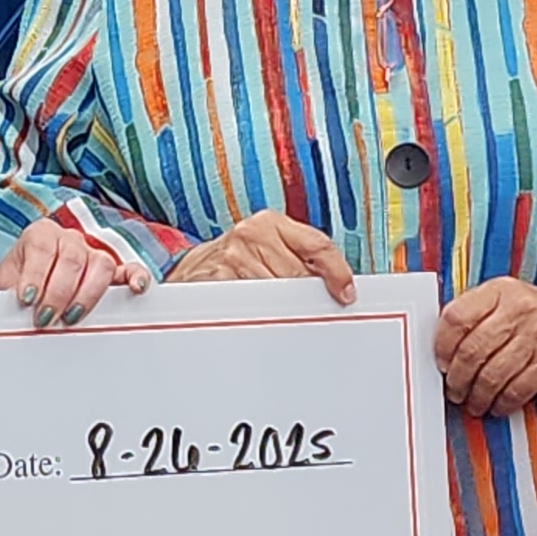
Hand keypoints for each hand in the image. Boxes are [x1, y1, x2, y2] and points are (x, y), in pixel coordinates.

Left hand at [0, 215, 145, 329]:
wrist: (24, 290)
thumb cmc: (17, 285)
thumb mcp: (5, 286)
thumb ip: (9, 293)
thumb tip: (12, 310)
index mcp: (41, 234)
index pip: (42, 247)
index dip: (35, 274)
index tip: (27, 299)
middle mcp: (69, 239)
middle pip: (72, 258)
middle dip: (58, 292)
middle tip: (46, 317)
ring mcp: (92, 253)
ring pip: (100, 264)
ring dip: (87, 294)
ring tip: (71, 317)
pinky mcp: (112, 272)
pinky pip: (130, 269)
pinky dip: (136, 277)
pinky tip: (136, 289)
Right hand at [163, 213, 356, 301]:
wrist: (190, 272)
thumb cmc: (235, 263)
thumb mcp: (268, 249)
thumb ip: (299, 257)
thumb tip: (336, 284)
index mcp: (270, 223)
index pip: (317, 245)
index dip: (337, 272)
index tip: (346, 294)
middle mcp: (252, 233)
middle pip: (301, 275)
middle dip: (305, 295)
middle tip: (302, 307)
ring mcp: (234, 256)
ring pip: (280, 293)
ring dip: (281, 308)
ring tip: (269, 306)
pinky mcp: (220, 278)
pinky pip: (255, 304)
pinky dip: (260, 313)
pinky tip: (253, 310)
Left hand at [434, 279, 536, 417]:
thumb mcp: (511, 299)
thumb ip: (479, 315)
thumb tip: (443, 348)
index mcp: (501, 291)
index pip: (456, 317)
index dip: (442, 345)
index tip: (440, 362)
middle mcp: (519, 310)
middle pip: (471, 351)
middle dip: (457, 379)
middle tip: (454, 390)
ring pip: (491, 375)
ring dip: (477, 396)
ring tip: (473, 402)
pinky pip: (516, 390)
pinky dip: (502, 403)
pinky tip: (498, 405)